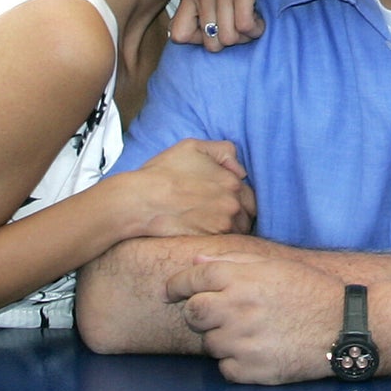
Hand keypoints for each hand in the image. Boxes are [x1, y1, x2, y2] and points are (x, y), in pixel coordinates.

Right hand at [131, 138, 256, 235]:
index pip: (250, 195)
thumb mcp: (193, 147)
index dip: (239, 198)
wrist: (140, 202)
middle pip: (248, 215)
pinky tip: (203, 233)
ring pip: (238, 231)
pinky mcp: (209, 241)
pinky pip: (224, 244)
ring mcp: (222, 225)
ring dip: (230, 228)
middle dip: (239, 214)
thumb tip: (241, 170)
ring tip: (211, 224)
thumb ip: (224, 151)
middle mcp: (232, 204)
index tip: (224, 200)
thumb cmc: (163, 172)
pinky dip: (219, 240)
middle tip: (219, 214)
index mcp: (232, 181)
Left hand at [166, 255, 341, 383]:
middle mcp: (237, 309)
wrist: (345, 326)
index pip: (191, 279)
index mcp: (242, 278)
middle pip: (192, 313)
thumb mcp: (275, 265)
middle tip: (217, 313)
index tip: (171, 291)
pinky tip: (259, 349)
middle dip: (198, 312)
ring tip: (251, 331)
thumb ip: (234, 260)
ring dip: (222, 337)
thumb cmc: (310, 290)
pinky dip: (236, 361)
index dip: (176, 284)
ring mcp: (243, 342)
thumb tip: (197, 262)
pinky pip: (226, 368)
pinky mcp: (252, 370)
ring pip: (209, 343)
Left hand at [169, 0, 303, 51]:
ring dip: (247, 37)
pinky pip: (245, 25)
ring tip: (254, 22)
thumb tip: (209, 43)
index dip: (203, 41)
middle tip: (244, 27)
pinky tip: (261, 20)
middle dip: (232, 42)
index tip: (222, 29)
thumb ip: (209, 12)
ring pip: (229, 37)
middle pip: (210, 42)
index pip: (179, 35)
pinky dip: (256, 29)